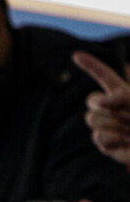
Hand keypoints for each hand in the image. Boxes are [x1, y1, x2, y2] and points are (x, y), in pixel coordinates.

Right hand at [73, 51, 129, 165]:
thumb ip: (122, 96)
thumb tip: (102, 102)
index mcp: (124, 93)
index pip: (104, 76)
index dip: (90, 65)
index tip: (76, 56)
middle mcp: (113, 109)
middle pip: (92, 100)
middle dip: (104, 105)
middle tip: (128, 116)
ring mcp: (108, 126)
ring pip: (92, 118)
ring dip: (113, 123)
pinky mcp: (106, 145)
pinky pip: (99, 136)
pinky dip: (113, 139)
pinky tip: (125, 142)